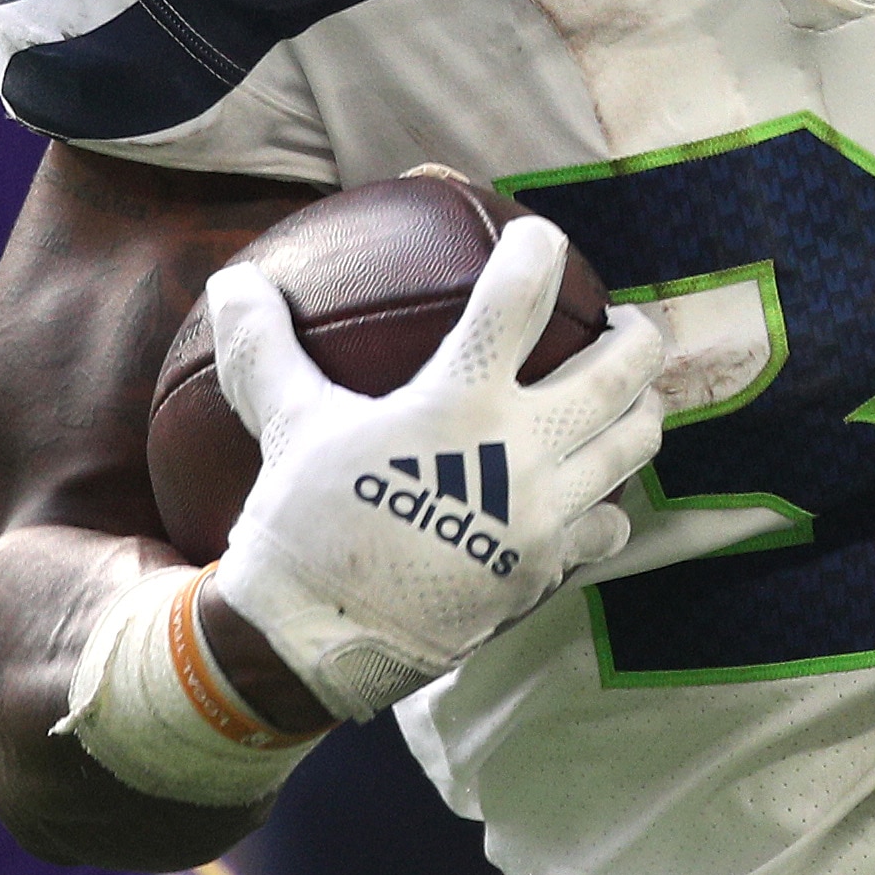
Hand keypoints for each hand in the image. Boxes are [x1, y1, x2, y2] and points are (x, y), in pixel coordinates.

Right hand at [201, 216, 669, 721]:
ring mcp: (543, 514)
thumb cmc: (303, 523)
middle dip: (635, 333)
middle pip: (620, 371)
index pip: (519, 298)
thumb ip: (266, 346)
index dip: (538, 251)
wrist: (321, 637)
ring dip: (642, 409)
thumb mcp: (286, 423)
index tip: (540, 237)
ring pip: (632, 445)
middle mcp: (520, 451)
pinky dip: (609, 502)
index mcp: (460, 400)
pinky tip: (594, 493)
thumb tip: (233, 279)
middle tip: (621, 320)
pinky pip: (607, 525)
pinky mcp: (546, 568)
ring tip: (632, 394)